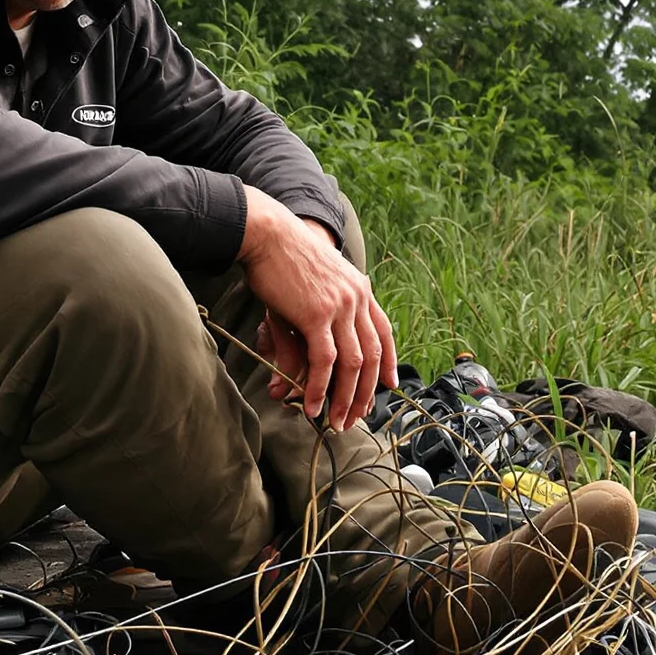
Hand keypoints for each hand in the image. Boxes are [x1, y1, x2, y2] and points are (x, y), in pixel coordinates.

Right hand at [240, 187, 397, 432]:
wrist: (267, 233)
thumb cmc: (281, 260)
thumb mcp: (303, 296)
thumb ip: (303, 337)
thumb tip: (290, 376)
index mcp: (359, 288)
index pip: (383, 331)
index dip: (388, 360)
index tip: (388, 384)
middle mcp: (356, 298)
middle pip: (371, 355)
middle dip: (365, 392)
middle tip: (355, 417)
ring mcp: (340, 306)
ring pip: (353, 364)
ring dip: (345, 398)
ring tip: (336, 422)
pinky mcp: (317, 314)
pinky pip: (325, 361)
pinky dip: (319, 388)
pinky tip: (313, 406)